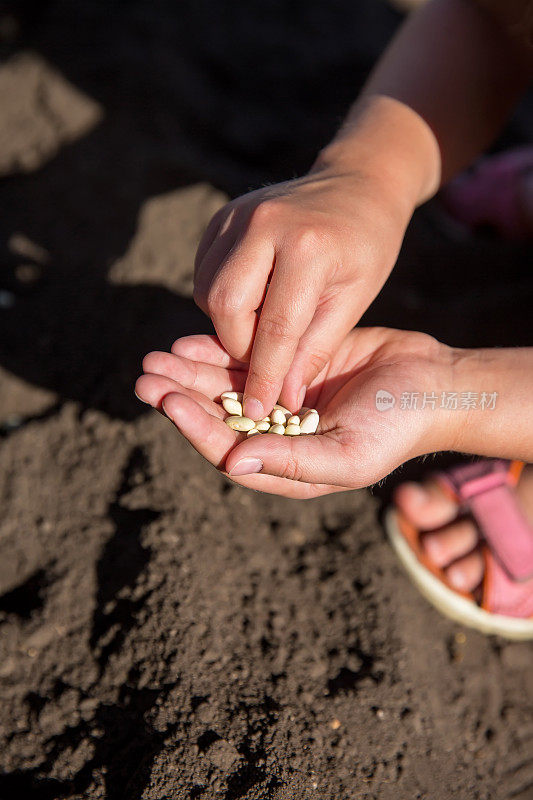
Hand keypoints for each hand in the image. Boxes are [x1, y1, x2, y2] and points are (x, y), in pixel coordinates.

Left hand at [135, 329, 457, 497]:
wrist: (430, 383)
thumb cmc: (396, 426)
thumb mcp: (347, 454)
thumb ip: (292, 462)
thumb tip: (231, 463)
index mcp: (285, 466)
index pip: (228, 450)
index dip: (195, 427)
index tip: (168, 402)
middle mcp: (276, 436)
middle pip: (216, 417)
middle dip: (180, 396)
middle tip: (145, 375)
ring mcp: (280, 399)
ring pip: (225, 387)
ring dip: (191, 373)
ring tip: (157, 355)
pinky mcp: (288, 366)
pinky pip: (246, 361)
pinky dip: (219, 352)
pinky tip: (192, 340)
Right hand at [193, 163, 412, 420]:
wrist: (356, 184)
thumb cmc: (365, 248)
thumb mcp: (353, 300)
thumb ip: (314, 349)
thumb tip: (283, 400)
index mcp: (308, 247)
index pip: (276, 328)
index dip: (265, 376)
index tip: (258, 411)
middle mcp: (265, 224)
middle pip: (226, 305)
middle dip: (237, 345)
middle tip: (261, 361)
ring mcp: (238, 215)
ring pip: (207, 291)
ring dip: (227, 323)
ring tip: (261, 328)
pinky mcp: (222, 217)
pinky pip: (204, 272)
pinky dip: (219, 298)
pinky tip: (251, 301)